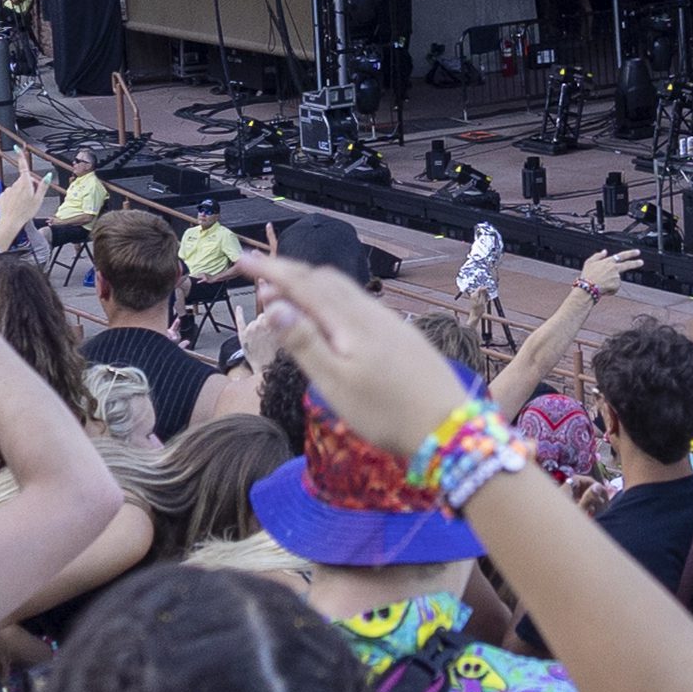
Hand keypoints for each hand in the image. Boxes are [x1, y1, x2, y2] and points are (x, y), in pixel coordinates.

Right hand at [250, 254, 473, 457]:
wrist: (449, 430)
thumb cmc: (385, 413)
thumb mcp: (335, 384)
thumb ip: (305, 343)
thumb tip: (274, 304)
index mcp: (351, 322)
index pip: (305, 285)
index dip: (273, 271)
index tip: (243, 261)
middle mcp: (372, 313)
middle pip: (326, 280)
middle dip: (291, 273)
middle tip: (261, 277)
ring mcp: (391, 323)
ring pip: (346, 290)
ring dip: (313, 286)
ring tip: (289, 295)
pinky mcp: (403, 337)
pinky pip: (360, 304)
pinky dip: (334, 301)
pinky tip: (331, 319)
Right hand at [571, 244, 639, 299]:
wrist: (587, 287)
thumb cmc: (587, 276)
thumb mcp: (589, 262)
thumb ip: (598, 255)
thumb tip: (604, 251)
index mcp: (608, 261)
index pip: (621, 255)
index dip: (630, 253)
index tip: (637, 252)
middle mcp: (614, 268)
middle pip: (627, 265)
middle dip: (635, 263)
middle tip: (641, 262)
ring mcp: (616, 277)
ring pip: (617, 280)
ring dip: (611, 283)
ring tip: (601, 284)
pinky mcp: (616, 285)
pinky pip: (615, 288)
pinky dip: (611, 289)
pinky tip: (604, 289)